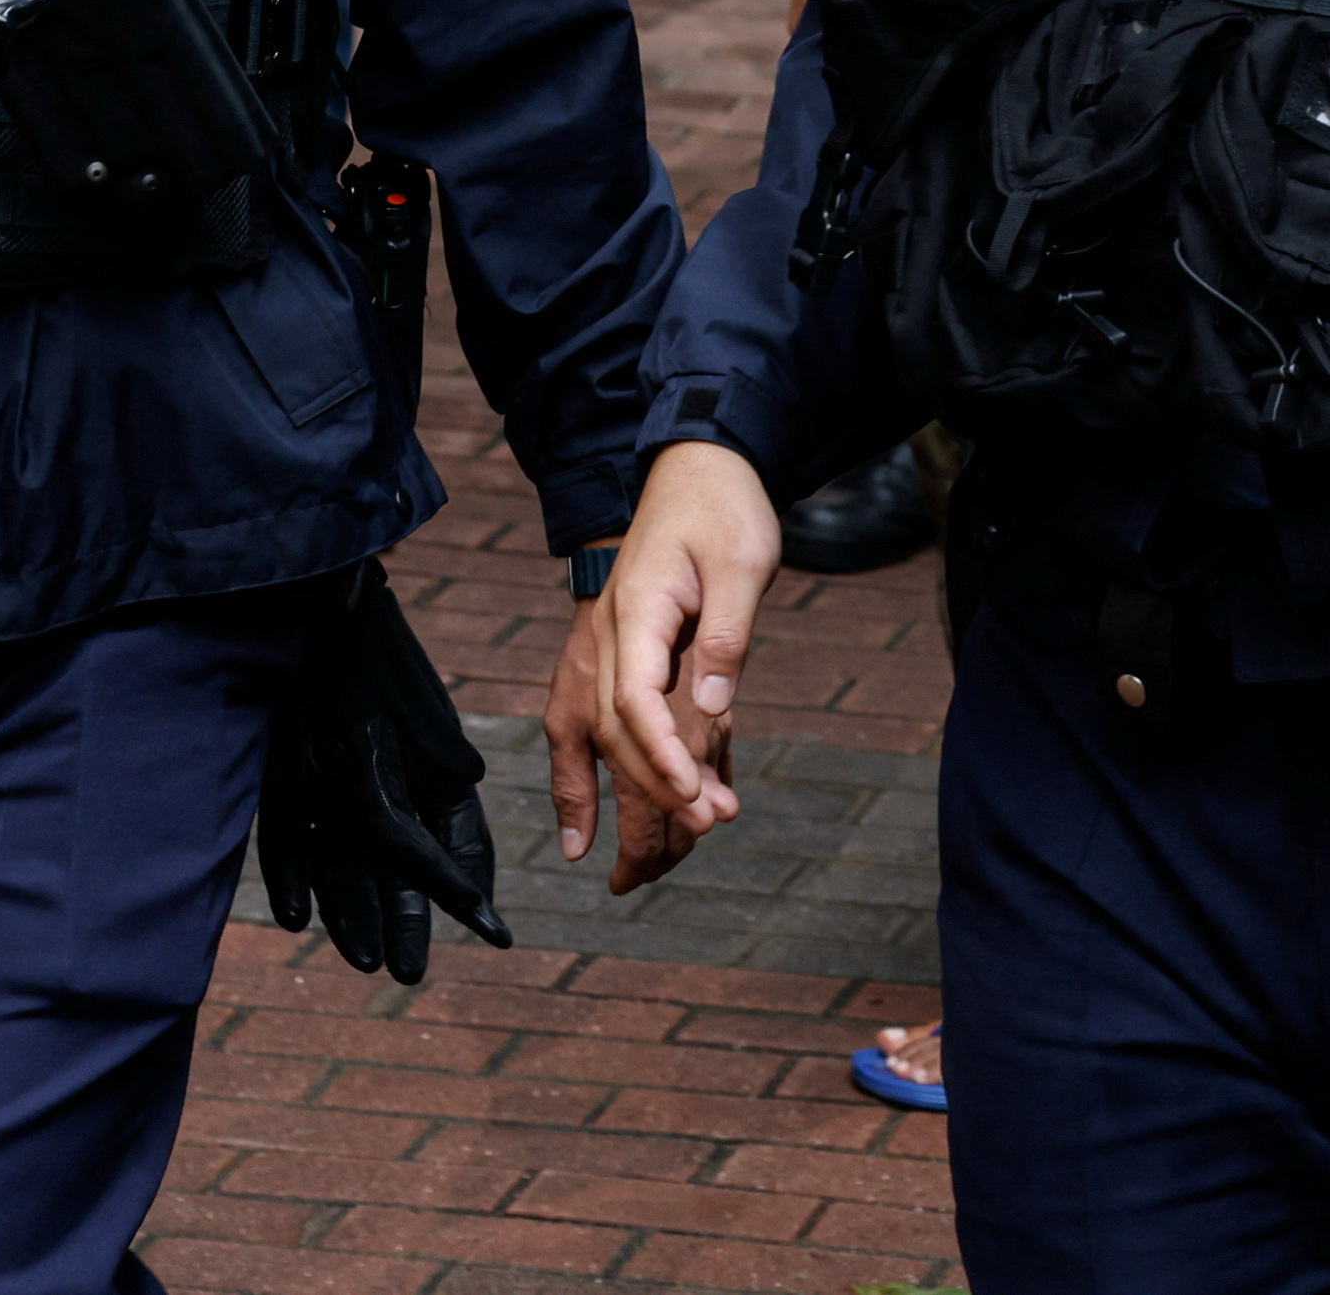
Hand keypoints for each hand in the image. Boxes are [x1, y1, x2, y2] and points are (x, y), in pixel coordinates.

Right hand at [564, 443, 784, 876]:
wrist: (693, 465)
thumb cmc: (722, 507)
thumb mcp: (742, 561)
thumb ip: (724, 636)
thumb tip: (711, 707)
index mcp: (636, 608)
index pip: (637, 700)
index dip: (664, 756)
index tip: (696, 800)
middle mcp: (607, 633)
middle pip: (615, 732)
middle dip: (651, 794)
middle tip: (700, 840)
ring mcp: (603, 645)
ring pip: (598, 737)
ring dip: (620, 800)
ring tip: (647, 865)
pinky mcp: (614, 652)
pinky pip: (589, 725)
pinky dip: (586, 781)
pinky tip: (593, 831)